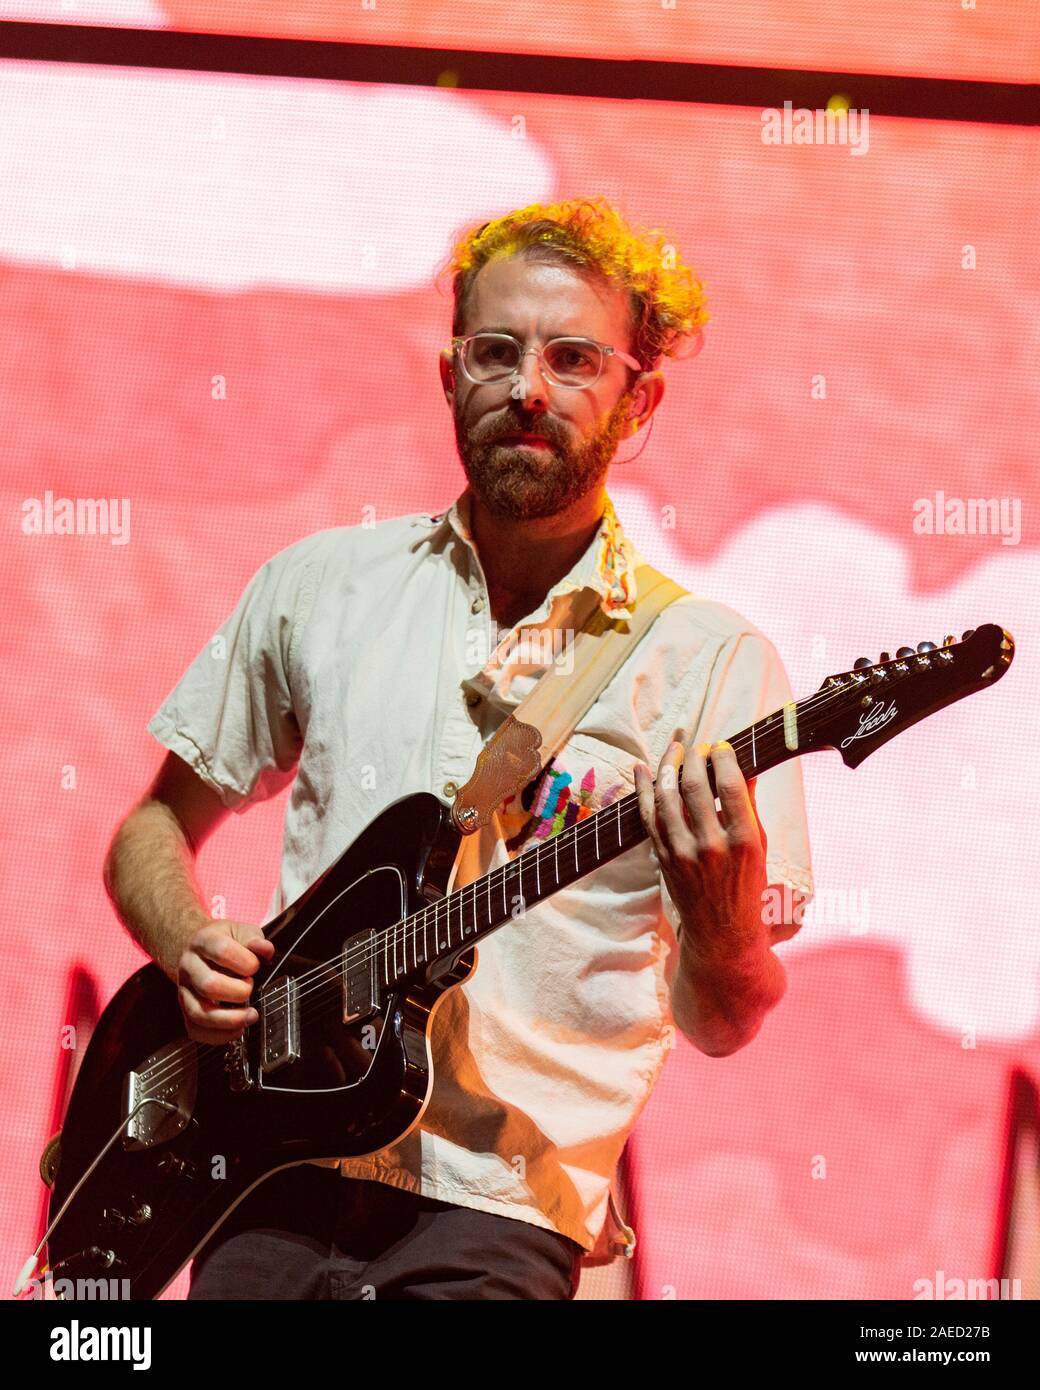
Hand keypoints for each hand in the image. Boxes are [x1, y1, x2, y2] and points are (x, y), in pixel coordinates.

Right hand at [177, 920, 274, 1043]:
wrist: (196, 949)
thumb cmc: (223, 941)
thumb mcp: (239, 931)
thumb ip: (254, 939)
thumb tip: (266, 950)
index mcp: (203, 941)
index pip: (221, 950)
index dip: (244, 962)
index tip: (255, 966)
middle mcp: (189, 966)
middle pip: (208, 985)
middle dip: (237, 992)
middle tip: (250, 988)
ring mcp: (184, 989)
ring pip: (198, 1012)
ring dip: (229, 1020)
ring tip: (251, 1016)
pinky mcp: (184, 1008)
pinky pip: (194, 1029)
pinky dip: (217, 1036)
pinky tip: (237, 1030)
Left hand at [634, 739, 768, 965]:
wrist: (723, 936)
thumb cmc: (747, 889)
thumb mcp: (759, 849)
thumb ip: (750, 808)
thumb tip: (745, 769)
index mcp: (744, 841)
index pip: (730, 784)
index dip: (723, 757)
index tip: (721, 746)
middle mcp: (712, 845)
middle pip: (695, 786)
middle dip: (694, 757)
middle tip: (698, 745)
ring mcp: (684, 853)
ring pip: (668, 797)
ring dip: (668, 766)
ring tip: (674, 749)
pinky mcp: (664, 859)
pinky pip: (648, 817)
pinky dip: (643, 790)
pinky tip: (642, 769)